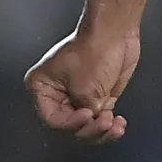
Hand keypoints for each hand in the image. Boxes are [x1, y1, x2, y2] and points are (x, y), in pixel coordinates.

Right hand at [27, 28, 139, 144]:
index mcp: (43, 88)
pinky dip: (110, 125)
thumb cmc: (94, 48)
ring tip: (114, 124)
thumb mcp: (85, 87)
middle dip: (90, 127)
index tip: (88, 115)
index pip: (53, 119)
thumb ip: (87, 110)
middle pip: (70, 125)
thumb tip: (94, 122)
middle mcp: (58, 94)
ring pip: (87, 126)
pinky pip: (100, 119)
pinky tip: (119, 124)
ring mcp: (78, 96)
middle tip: (104, 120)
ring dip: (102, 130)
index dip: (72, 123)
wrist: (115, 31)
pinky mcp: (97, 96)